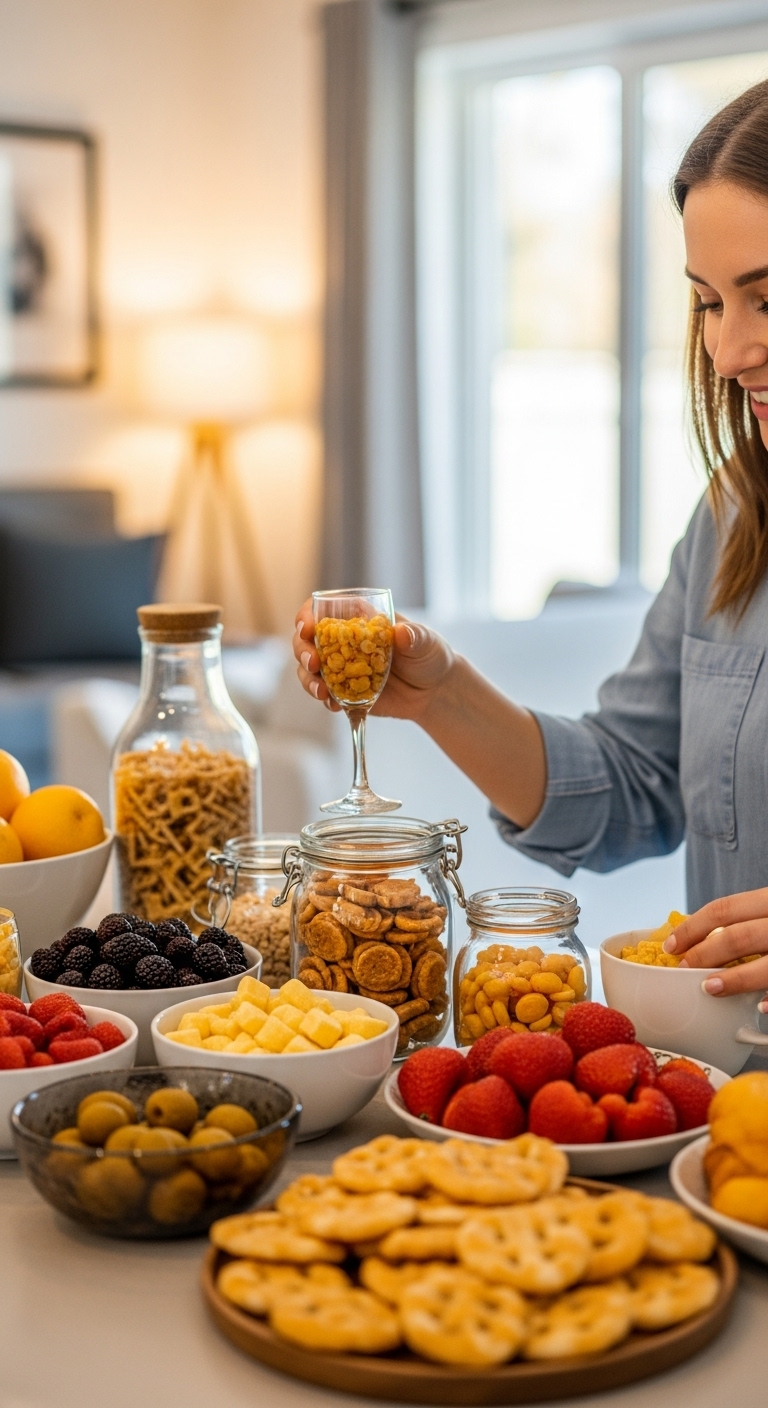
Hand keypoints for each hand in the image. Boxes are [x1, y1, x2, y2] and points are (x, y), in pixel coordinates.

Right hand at [292, 599, 454, 720]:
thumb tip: (401, 633)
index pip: (322, 610)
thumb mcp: (426, 641)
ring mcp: (341, 668)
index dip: (307, 616)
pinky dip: (324, 700)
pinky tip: (334, 705)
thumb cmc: (430, 656)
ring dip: (308, 680)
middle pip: (307, 641)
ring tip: (321, 692)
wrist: (435, 692)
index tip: (307, 628)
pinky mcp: (344, 692)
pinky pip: (325, 695)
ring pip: (309, 670)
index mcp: (358, 619)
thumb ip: (414, 636)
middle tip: (312, 663)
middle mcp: (343, 641)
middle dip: (302, 651)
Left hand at [664, 888, 767, 1008]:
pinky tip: (760, 1007)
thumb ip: (745, 921)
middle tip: (684, 969)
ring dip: (735, 978)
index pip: (724, 909)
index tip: (670, 946)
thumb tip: (701, 942)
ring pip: (766, 965)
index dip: (692, 928)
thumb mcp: (766, 912)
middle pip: (739, 936)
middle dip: (705, 954)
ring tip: (709, 988)